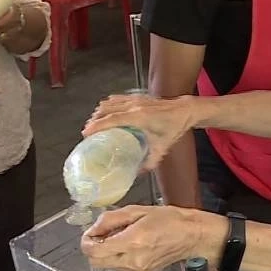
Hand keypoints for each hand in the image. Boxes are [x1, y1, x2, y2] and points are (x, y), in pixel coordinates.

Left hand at [81, 205, 220, 270]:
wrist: (190, 235)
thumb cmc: (170, 220)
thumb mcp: (138, 210)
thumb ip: (111, 218)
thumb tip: (94, 227)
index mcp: (132, 241)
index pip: (94, 250)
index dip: (87, 241)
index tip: (90, 233)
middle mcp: (133, 259)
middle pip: (96, 261)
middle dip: (94, 247)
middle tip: (102, 233)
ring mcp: (137, 269)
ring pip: (106, 265)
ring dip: (105, 251)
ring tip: (119, 236)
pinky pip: (118, 267)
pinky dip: (117, 256)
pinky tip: (128, 244)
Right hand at [83, 95, 197, 169]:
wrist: (185, 110)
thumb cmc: (174, 127)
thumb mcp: (162, 148)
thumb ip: (149, 162)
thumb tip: (137, 173)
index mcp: (139, 118)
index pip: (112, 120)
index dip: (97, 126)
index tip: (86, 133)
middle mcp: (135, 106)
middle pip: (107, 110)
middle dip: (95, 119)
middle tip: (88, 131)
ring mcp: (136, 99)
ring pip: (111, 102)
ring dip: (100, 111)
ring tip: (95, 122)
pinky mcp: (138, 97)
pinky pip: (118, 98)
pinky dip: (109, 104)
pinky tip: (105, 110)